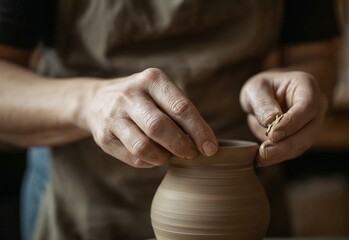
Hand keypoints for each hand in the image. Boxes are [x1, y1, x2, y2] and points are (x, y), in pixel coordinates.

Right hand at [79, 68, 217, 167]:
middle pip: (160, 127)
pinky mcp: (103, 137)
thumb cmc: (143, 99)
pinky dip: (150, 162)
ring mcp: (113, 116)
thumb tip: (206, 142)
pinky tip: (154, 157)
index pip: (180, 107)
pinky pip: (133, 158)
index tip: (211, 148)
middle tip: (192, 154)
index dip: (199, 131)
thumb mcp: (161, 93)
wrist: (96, 100)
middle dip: (181, 145)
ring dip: (163, 157)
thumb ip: (180, 112)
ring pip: (144, 147)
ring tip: (170, 155)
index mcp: (152, 79)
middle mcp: (130, 94)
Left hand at [240, 70, 327, 166]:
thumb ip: (262, 103)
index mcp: (307, 85)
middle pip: (310, 129)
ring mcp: (314, 122)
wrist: (267, 96)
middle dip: (287, 144)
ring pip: (304, 142)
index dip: (292, 122)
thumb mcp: (256, 88)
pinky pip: (296, 149)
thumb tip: (271, 121)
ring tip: (261, 158)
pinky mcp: (306, 137)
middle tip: (264, 152)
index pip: (307, 106)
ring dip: (283, 153)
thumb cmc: (262, 88)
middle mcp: (317, 104)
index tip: (272, 134)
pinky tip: (264, 159)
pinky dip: (280, 156)